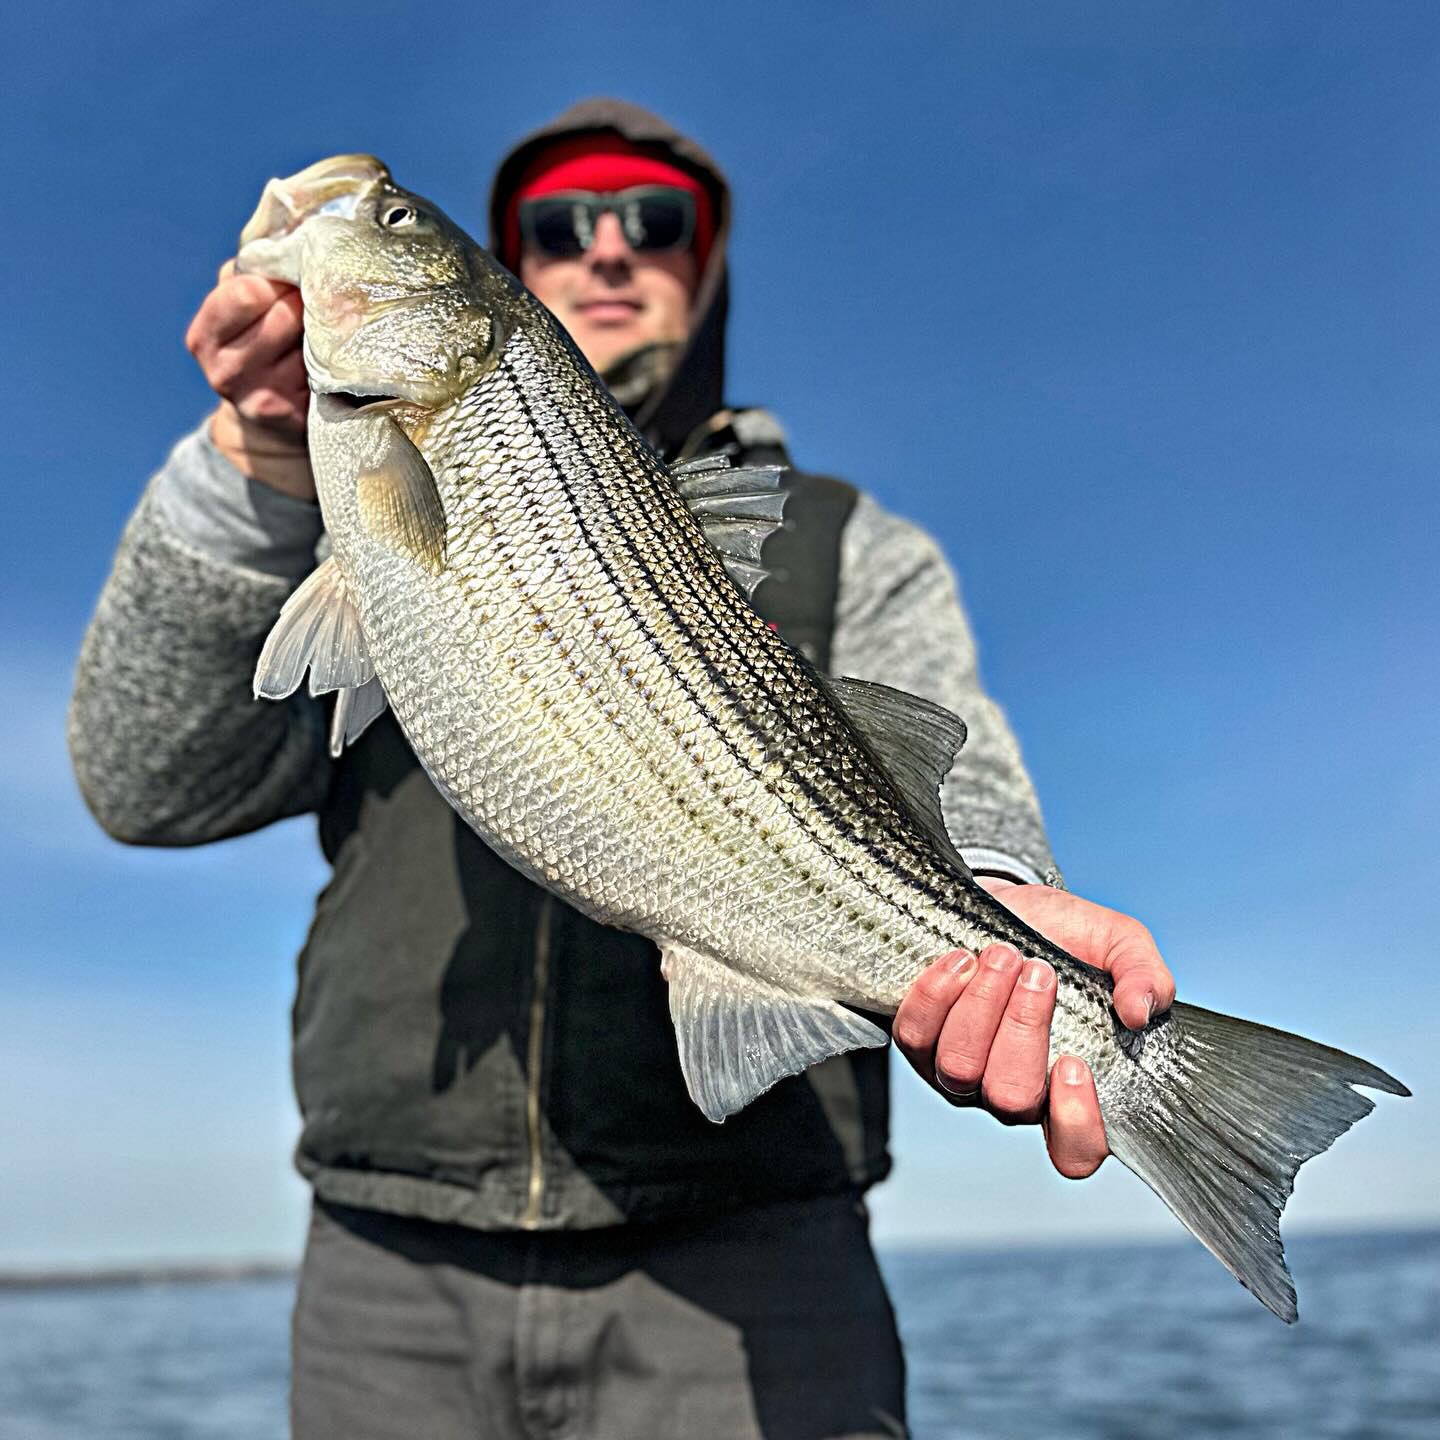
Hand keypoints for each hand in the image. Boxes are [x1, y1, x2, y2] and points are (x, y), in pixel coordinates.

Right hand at [184, 260, 314, 497]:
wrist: (267, 427)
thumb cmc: (257, 347)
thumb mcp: (237, 309)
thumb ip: (251, 274)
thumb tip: (290, 239)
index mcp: (205, 337)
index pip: (247, 292)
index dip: (277, 279)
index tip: (291, 279)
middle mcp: (227, 372)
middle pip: (285, 315)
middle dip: (306, 301)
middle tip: (318, 301)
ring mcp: (263, 399)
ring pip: (313, 342)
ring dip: (326, 329)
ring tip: (325, 330)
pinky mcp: (298, 417)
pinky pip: (329, 371)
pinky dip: (338, 358)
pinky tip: (334, 358)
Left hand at [893, 879, 1174, 1179]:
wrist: (1008, 904)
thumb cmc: (1066, 936)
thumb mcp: (1119, 944)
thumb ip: (1144, 976)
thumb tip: (1140, 1011)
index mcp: (1071, 1087)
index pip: (1074, 1150)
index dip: (1074, 1123)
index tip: (1074, 1061)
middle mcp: (1012, 1092)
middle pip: (1011, 1097)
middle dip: (1023, 1028)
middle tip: (1038, 971)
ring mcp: (962, 1072)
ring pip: (960, 1067)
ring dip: (982, 1005)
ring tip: (1003, 954)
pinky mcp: (920, 1042)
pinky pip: (915, 1035)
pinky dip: (937, 994)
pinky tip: (961, 958)